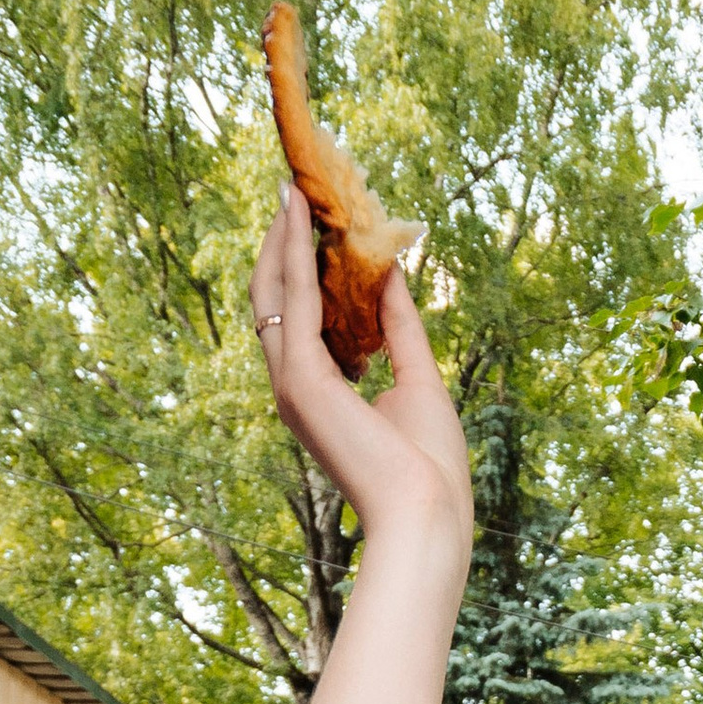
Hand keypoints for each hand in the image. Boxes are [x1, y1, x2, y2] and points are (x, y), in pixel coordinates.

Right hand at [250, 186, 472, 583]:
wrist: (428, 514)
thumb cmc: (429, 466)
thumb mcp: (418, 377)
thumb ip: (399, 325)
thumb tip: (390, 271)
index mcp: (321, 391)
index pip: (301, 315)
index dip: (305, 266)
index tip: (317, 222)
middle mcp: (295, 385)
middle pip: (277, 297)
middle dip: (285, 242)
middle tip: (296, 191)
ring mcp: (292, 383)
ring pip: (274, 292)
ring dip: (285, 238)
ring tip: (295, 189)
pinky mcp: (301, 381)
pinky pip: (295, 302)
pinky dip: (298, 257)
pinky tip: (304, 218)